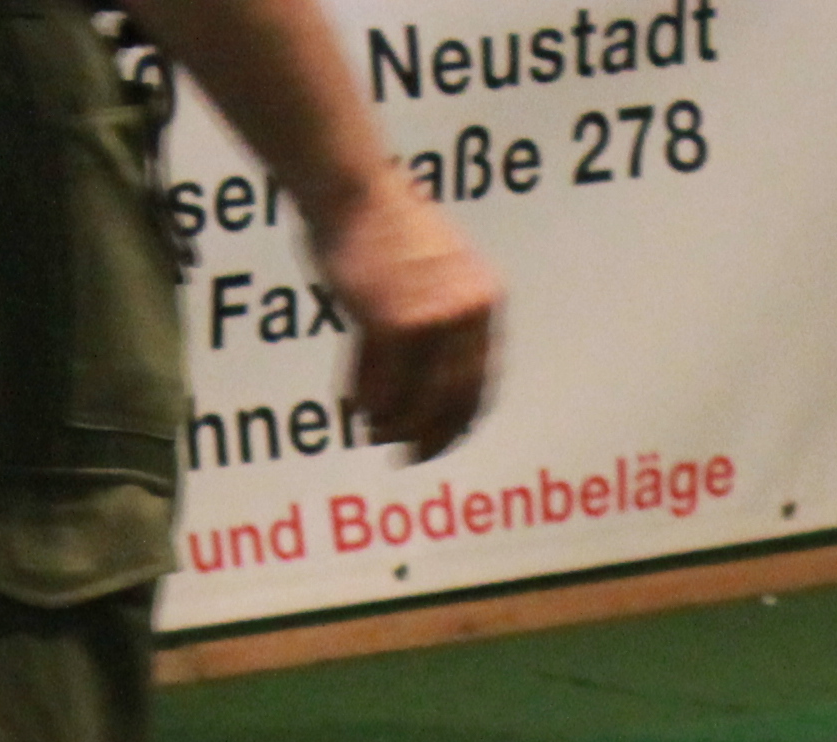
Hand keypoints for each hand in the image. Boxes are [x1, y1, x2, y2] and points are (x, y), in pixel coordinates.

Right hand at [314, 177, 500, 458]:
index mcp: (483, 300)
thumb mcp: (434, 268)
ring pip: (415, 398)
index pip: (480, 381)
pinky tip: (356, 410)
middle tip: (409, 457)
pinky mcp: (392, 324)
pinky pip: (380, 383)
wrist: (354, 189)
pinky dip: (367, 402)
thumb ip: (441, 311)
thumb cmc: (384, 223)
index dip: (459, 420)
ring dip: (393, 423)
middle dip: (431, 436)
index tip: (440, 441)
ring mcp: (431, 320)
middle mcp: (465, 314)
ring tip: (376, 433)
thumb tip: (430, 367)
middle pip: (454, 400)